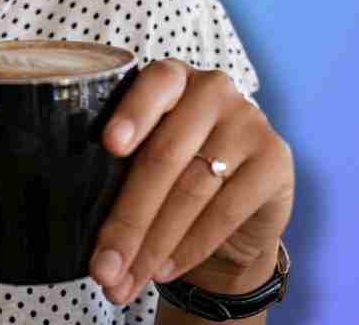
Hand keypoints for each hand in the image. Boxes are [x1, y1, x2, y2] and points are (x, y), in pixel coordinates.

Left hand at [87, 59, 294, 305]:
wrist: (233, 220)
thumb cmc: (171, 181)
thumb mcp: (142, 165)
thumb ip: (118, 175)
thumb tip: (83, 234)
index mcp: (172, 79)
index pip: (154, 84)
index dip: (131, 114)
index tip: (109, 145)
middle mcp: (213, 89)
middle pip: (164, 156)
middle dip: (128, 221)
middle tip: (102, 267)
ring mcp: (249, 121)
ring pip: (192, 190)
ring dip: (153, 244)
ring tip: (126, 281)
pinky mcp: (275, 159)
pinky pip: (226, 210)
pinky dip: (191, 247)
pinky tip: (166, 270)